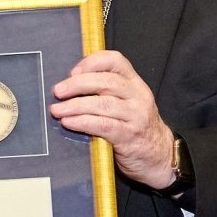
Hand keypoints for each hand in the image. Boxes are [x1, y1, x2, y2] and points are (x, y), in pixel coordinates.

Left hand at [49, 50, 175, 189]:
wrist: (159, 156)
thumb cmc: (135, 127)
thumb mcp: (126, 103)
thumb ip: (105, 92)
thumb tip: (68, 86)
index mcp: (134, 83)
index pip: (115, 60)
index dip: (92, 62)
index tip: (72, 71)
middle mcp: (138, 95)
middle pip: (105, 82)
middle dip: (77, 85)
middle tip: (58, 91)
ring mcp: (135, 116)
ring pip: (103, 104)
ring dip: (75, 106)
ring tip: (57, 110)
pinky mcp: (129, 136)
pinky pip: (103, 125)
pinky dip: (83, 122)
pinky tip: (68, 122)